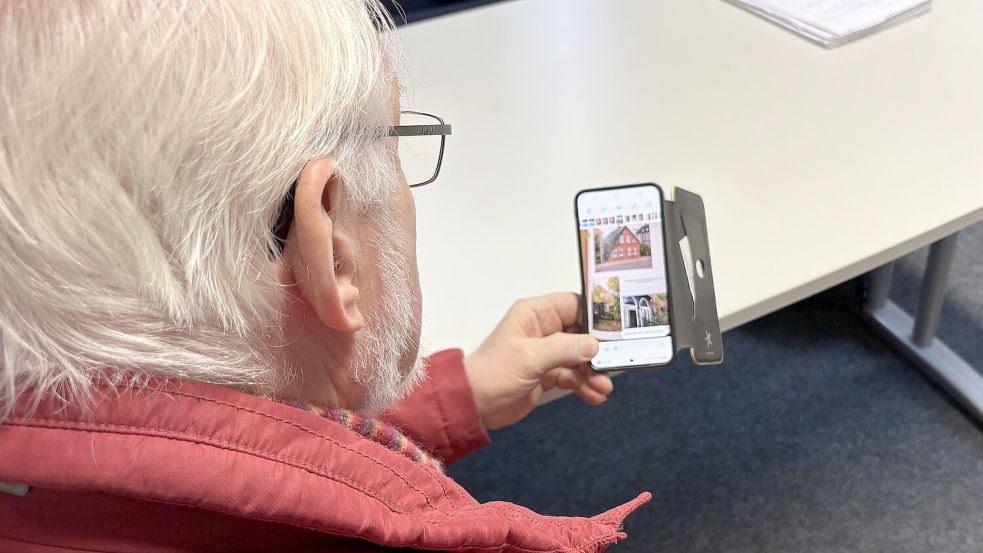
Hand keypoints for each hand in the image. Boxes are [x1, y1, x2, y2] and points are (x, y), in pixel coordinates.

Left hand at [463, 292, 613, 429]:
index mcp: (535, 314)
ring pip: (580, 357)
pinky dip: (584, 385)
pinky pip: (573, 375)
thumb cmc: (493, 374)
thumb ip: (564, 348)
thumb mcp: (530, 358)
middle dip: (599, 350)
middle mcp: (543, 330)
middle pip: (582, 333)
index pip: (574, 305)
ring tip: (603, 387)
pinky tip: (594, 396)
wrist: (474, 406)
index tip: (617, 330)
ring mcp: (546, 353)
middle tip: (614, 364)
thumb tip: (594, 345)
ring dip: (593, 372)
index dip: (596, 316)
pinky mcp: (547, 374)